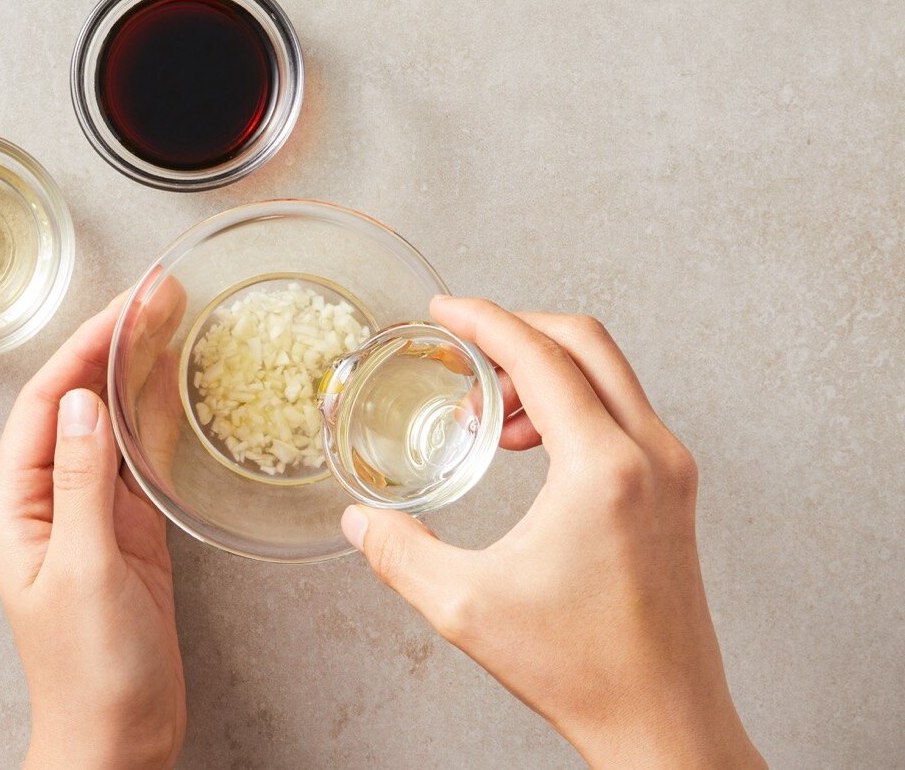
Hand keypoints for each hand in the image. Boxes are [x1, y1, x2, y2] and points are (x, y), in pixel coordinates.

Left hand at [0, 292, 185, 768]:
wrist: (119, 736)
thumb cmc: (90, 670)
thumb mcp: (84, 570)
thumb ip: (81, 482)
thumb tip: (80, 400)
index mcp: (15, 507)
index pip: (43, 405)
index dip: (82, 349)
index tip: (124, 306)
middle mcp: (46, 501)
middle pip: (75, 403)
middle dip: (110, 346)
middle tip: (156, 296)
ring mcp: (88, 513)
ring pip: (108, 425)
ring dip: (135, 373)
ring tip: (169, 320)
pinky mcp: (126, 531)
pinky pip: (136, 460)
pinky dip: (155, 419)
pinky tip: (174, 386)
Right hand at [341, 296, 764, 767]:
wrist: (662, 721)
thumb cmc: (582, 669)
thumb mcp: (465, 606)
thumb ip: (398, 552)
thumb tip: (358, 521)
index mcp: (602, 468)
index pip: (541, 355)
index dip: (484, 320)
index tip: (445, 311)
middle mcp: (650, 454)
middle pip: (584, 341)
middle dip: (516, 330)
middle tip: (462, 346)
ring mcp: (672, 471)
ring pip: (608, 374)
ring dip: (543, 370)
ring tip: (490, 414)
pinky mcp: (675, 492)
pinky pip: (622, 412)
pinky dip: (572, 403)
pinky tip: (531, 446)